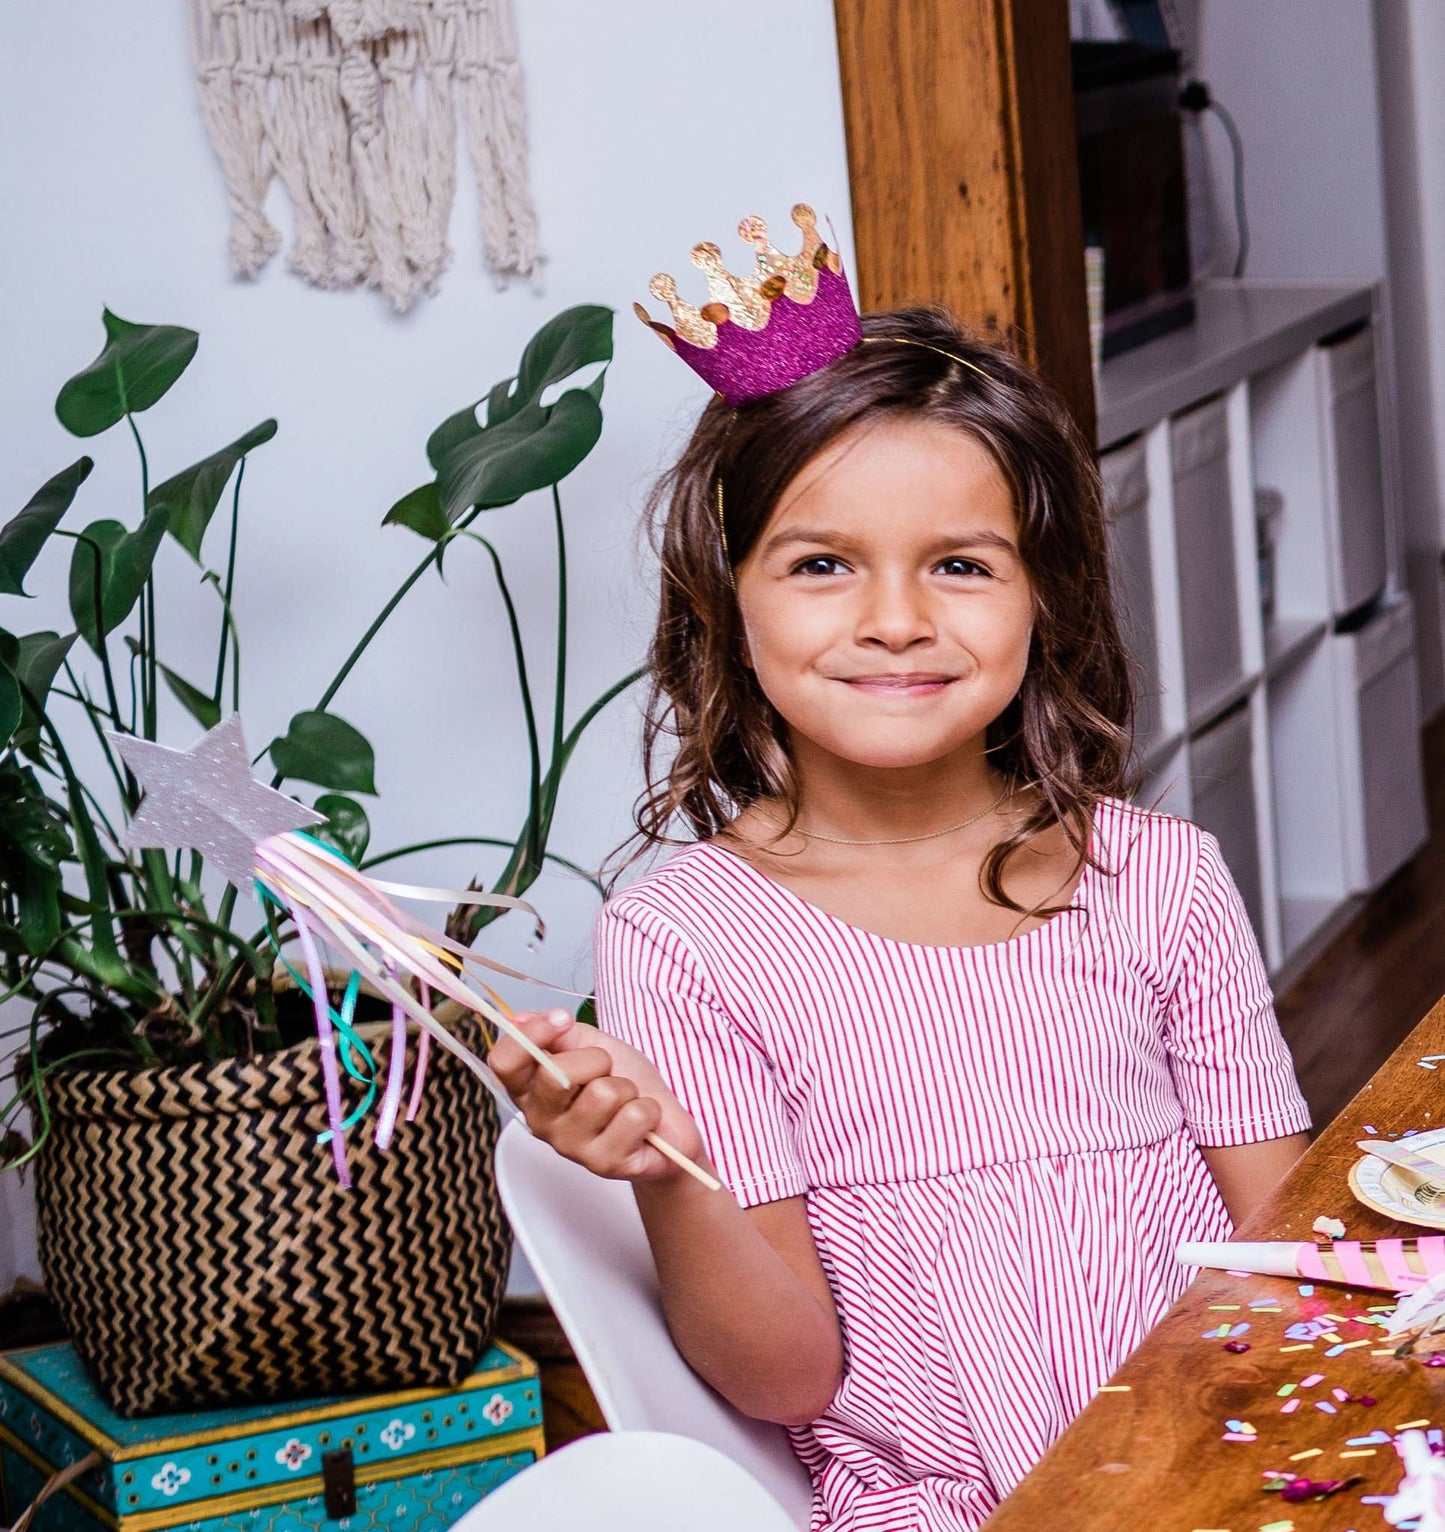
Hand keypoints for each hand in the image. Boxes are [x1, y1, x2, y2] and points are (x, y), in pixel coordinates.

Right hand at [488, 1008, 707, 1183]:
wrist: (663, 1120)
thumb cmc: (622, 1080)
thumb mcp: (592, 1044)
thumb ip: (559, 1034)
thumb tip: (519, 1018)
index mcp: (530, 1089)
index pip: (504, 1062)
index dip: (531, 1034)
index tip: (562, 1018)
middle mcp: (541, 1120)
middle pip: (554, 1076)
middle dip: (596, 1061)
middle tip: (607, 1071)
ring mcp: (570, 1146)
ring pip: (603, 1095)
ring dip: (626, 1088)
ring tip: (625, 1100)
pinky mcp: (603, 1163)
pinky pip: (633, 1116)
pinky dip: (647, 1110)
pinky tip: (641, 1123)